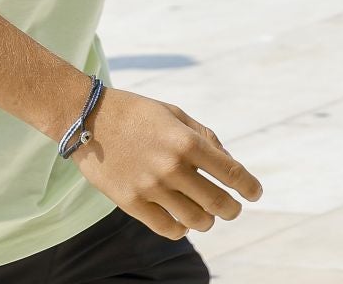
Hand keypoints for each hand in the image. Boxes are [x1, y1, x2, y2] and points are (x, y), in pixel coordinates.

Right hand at [69, 88, 260, 238]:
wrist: (86, 117)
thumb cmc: (136, 113)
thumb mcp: (175, 114)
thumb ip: (205, 137)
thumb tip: (228, 163)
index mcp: (186, 141)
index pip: (231, 172)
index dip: (249, 186)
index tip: (255, 193)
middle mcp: (171, 166)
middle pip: (218, 202)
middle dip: (232, 209)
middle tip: (233, 209)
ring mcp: (150, 187)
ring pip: (196, 220)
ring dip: (207, 220)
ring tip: (206, 215)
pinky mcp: (130, 202)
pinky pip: (168, 229)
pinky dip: (181, 228)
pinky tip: (182, 221)